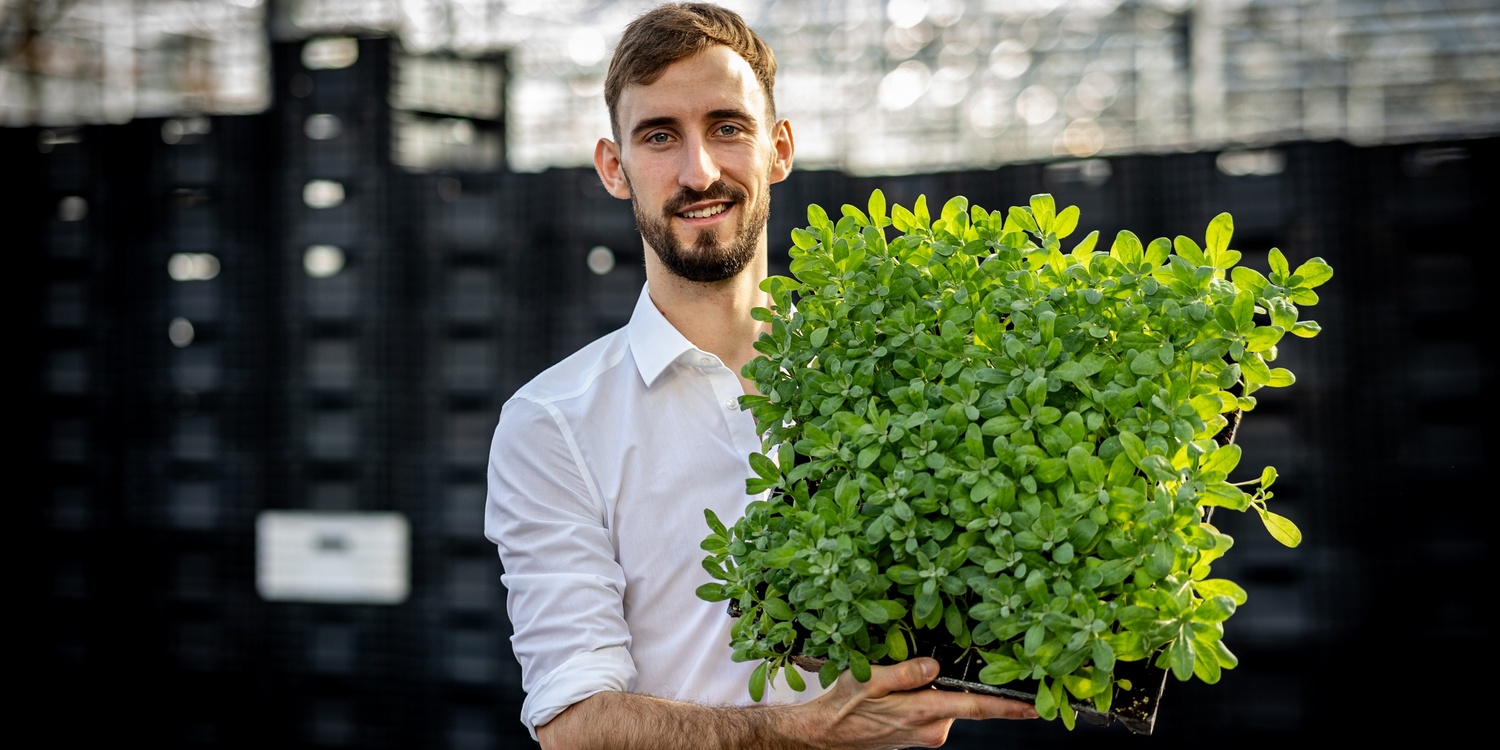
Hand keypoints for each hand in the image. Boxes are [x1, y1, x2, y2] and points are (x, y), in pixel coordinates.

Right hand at [799, 657, 1037, 749]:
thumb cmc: (843, 705)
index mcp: (922, 713)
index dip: (1009, 707)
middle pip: (964, 701)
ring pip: (947, 704)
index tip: (1036, 706)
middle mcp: (931, 729)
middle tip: (965, 660)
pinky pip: (935, 711)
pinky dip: (930, 697)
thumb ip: (905, 672)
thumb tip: (935, 665)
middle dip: (969, 684)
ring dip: (942, 689)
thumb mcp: (869, 680)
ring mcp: (926, 735)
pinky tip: (903, 690)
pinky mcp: (919, 735)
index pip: (976, 708)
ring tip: (907, 677)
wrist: (825, 734)